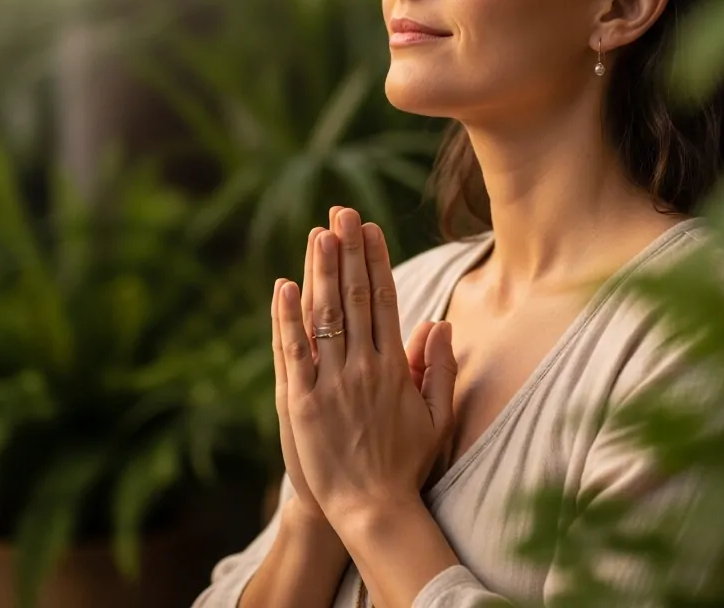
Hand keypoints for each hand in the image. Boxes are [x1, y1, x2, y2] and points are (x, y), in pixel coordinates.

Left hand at [276, 208, 456, 527]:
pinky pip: (292, 352)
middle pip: (353, 297)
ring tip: (318, 232)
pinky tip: (284, 285)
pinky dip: (287, 318)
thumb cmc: (406, 463)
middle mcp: (363, 368)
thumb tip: (439, 323)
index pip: (383, 300)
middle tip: (342, 212)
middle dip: (347, 251)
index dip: (375, 261)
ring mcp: (331, 384)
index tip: (369, 228)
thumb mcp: (436, 417)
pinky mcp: (301, 403)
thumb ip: (439, 368)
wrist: (371, 511)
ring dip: (320, 271)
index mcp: (393, 367)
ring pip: (325, 316)